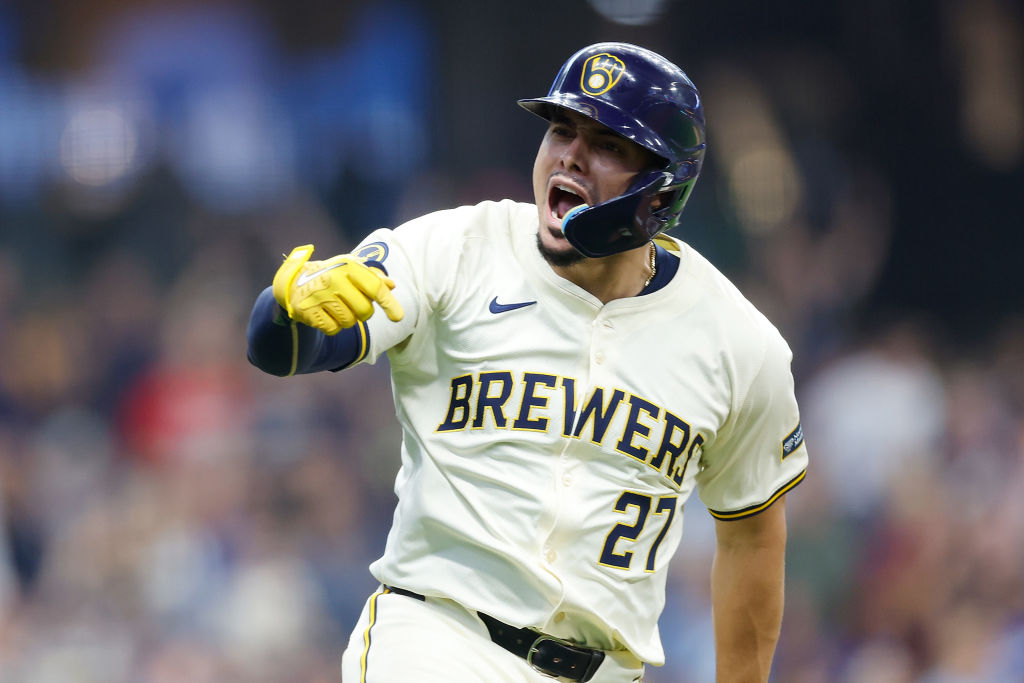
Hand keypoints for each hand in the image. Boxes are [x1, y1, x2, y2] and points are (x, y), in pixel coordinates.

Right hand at [272, 244, 403, 334]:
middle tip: (350, 303)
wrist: (293, 282)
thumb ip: (372, 277)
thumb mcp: (350, 268)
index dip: (389, 303)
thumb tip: (392, 285)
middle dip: (362, 312)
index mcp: (347, 266)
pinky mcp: (308, 311)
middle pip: (365, 311)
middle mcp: (334, 280)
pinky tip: (325, 314)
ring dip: (347, 319)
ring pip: (350, 322)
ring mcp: (319, 296)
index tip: (398, 317)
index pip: (375, 287)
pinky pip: (333, 329)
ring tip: (335, 306)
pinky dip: (332, 326)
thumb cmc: (330, 275)